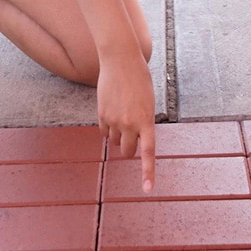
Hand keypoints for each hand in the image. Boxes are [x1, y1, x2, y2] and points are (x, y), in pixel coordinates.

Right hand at [97, 55, 156, 191]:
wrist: (121, 61)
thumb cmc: (140, 81)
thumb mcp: (148, 103)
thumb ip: (143, 123)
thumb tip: (133, 139)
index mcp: (146, 121)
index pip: (148, 152)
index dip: (148, 172)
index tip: (147, 190)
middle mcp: (129, 124)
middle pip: (127, 151)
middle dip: (129, 149)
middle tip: (132, 139)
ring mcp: (114, 120)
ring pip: (115, 141)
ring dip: (119, 135)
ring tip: (123, 115)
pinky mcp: (101, 115)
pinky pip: (104, 131)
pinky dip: (108, 127)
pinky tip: (112, 111)